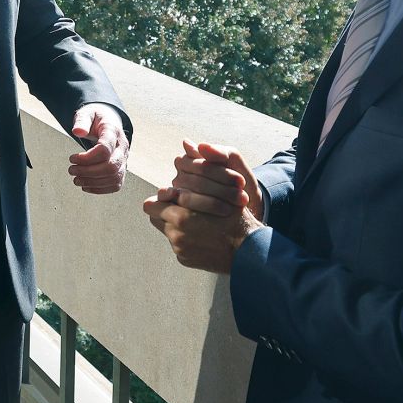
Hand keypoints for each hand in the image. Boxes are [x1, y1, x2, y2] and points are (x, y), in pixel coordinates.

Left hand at [68, 104, 128, 193]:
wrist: (108, 122)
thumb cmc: (96, 119)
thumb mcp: (86, 113)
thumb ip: (82, 121)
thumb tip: (77, 131)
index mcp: (113, 132)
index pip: (104, 150)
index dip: (86, 158)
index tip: (72, 158)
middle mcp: (122, 148)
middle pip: (110, 167)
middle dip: (87, 172)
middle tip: (72, 170)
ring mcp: (124, 160)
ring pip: (114, 178)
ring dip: (92, 182)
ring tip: (76, 179)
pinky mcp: (121, 170)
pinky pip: (115, 185)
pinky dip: (99, 189)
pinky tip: (85, 185)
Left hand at [140, 142, 263, 273]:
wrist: (250, 251)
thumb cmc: (236, 215)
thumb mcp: (222, 187)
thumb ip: (199, 166)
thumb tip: (186, 143)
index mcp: (181, 215)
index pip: (152, 204)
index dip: (163, 199)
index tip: (174, 197)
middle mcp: (176, 234)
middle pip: (155, 218)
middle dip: (166, 211)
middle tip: (182, 207)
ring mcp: (179, 248)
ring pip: (167, 231)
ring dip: (177, 226)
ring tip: (197, 221)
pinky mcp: (184, 259)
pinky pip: (178, 246)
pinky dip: (187, 241)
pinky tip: (203, 237)